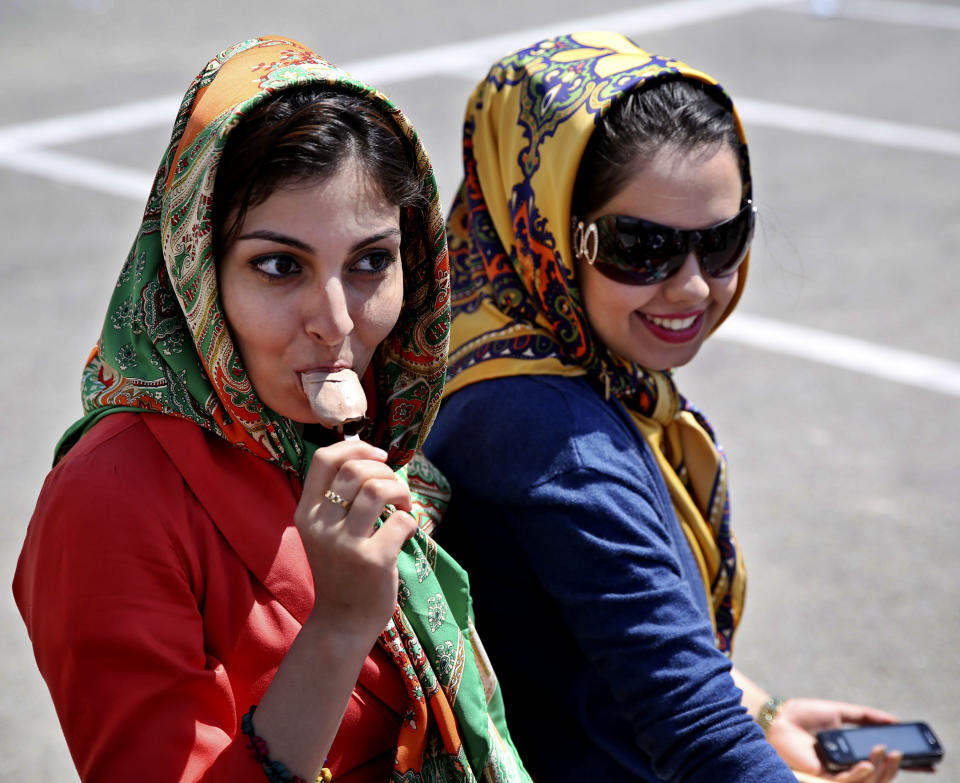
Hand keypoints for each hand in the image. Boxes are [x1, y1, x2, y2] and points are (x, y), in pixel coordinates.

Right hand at [295, 439, 416, 641]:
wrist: (342, 623)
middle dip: (384, 470)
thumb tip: (375, 459)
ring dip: (399, 490)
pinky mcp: (372, 560)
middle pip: (355, 470)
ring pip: (377, 489)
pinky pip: (401, 521)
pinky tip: (407, 528)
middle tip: (394, 487)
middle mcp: (320, 525)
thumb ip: (339, 499)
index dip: (355, 446)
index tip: (378, 456)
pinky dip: (411, 518)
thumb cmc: (340, 571)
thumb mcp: (325, 532)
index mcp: (306, 513)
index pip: (323, 459)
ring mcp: (345, 543)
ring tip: (402, 505)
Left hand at [767, 698, 903, 781]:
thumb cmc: (805, 715)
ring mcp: (835, 777)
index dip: (906, 768)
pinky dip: (860, 775)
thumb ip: (867, 717)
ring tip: (882, 751)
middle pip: (880, 781)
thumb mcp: (841, 712)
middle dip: (894, 770)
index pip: (883, 768)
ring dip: (881, 771)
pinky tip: (865, 762)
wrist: (780, 717)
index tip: (929, 763)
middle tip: (900, 753)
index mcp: (852, 757)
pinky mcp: (821, 780)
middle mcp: (846, 771)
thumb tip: (894, 720)